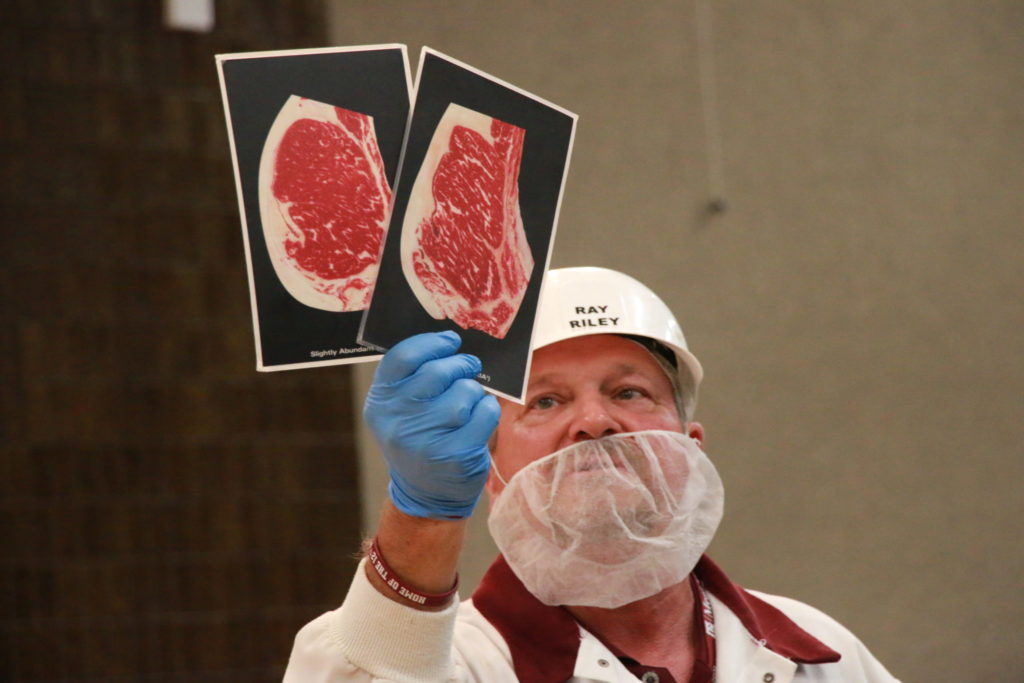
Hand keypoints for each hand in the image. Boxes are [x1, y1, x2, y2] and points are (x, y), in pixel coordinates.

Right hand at [364, 331, 500, 518]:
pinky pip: (484, 413)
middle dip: (460, 364)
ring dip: (473, 390)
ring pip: (464, 392)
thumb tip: (448, 342)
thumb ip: (413, 377)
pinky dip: (487, 409)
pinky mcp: (456, 456)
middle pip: (437, 371)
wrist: (426, 493)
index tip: (450, 341)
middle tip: (468, 365)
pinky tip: (479, 417)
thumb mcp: (399, 410)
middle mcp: (399, 422)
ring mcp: (427, 441)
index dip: (431, 343)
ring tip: (468, 401)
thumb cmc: (418, 438)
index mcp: (380, 404)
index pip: (402, 357)